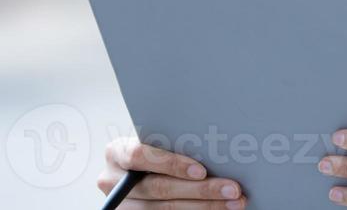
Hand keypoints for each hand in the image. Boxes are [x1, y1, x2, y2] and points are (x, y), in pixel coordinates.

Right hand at [99, 136, 247, 208]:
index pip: (140, 156)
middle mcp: (113, 181)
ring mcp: (123, 205)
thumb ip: (172, 144)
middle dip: (201, 189)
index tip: (201, 170)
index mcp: (116, 153)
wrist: (136, 174)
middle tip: (232, 188)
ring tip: (234, 202)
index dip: (171, 163)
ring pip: (166, 209)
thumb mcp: (155, 143)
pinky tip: (218, 209)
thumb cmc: (153, 152)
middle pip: (159, 188)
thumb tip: (217, 147)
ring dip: (206, 206)